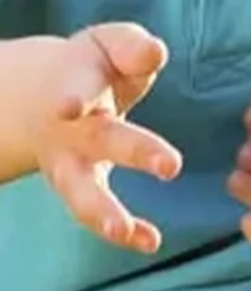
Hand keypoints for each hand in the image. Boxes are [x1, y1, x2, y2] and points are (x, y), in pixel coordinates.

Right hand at [29, 23, 181, 252]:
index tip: (70, 105)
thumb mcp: (106, 50)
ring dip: (102, 210)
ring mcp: (71, 162)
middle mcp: (72, 126)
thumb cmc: (91, 71)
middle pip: (102, 139)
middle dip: (134, 150)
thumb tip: (154, 50)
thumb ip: (129, 49)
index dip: (77, 93)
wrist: (40, 98)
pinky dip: (123, 232)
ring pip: (81, 189)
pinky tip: (150, 241)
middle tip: (171, 164)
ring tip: (123, 228)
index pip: (80, 81)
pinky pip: (96, 215)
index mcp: (78, 80)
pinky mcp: (79, 191)